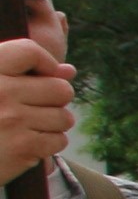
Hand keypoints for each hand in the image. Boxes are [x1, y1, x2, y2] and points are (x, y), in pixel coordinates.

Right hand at [0, 37, 76, 185]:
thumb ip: (25, 74)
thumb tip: (70, 70)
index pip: (29, 51)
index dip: (45, 63)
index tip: (40, 77)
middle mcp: (0, 91)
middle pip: (61, 89)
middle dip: (55, 101)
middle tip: (34, 109)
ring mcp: (12, 120)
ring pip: (64, 117)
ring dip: (52, 125)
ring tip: (28, 127)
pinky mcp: (22, 147)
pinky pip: (59, 140)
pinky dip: (48, 144)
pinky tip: (27, 143)